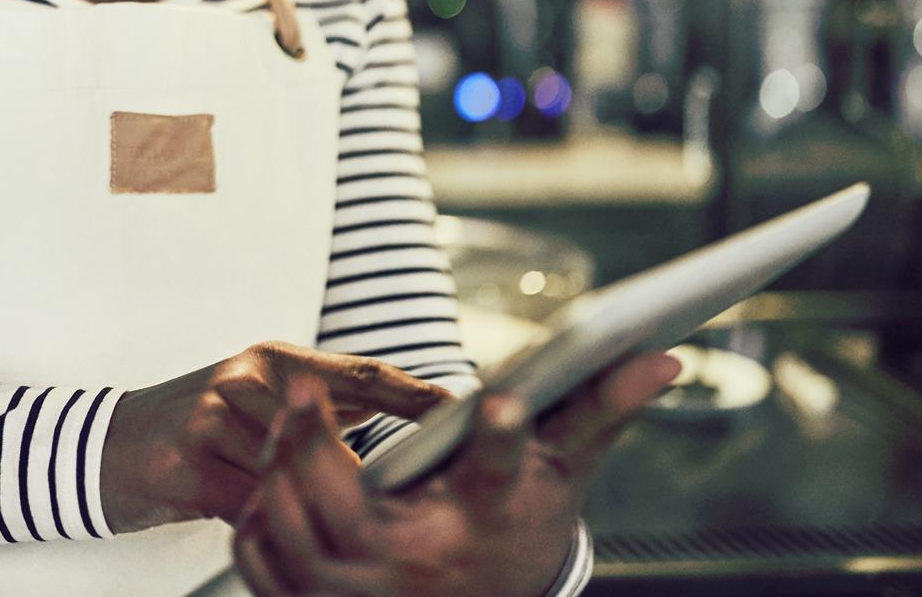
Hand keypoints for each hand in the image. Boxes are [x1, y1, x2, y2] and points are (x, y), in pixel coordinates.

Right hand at [100, 341, 449, 532]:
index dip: (413, 395)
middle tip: (409, 499)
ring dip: (311, 507)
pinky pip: (248, 502)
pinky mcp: (189, 458)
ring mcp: (214, 416)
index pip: (360, 373)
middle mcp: (247, 379)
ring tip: (339, 530)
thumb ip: (315, 411)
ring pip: (289, 474)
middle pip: (329, 433)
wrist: (107, 446)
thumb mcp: (257, 402)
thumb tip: (393, 426)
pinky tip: (280, 535)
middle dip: (365, 473)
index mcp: (273, 360)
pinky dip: (267, 523)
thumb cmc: (195, 428)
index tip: (461, 412)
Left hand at [232, 351, 680, 596]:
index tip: (505, 400)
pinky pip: (266, 566)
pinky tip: (269, 485)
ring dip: (278, 476)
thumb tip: (662, 354)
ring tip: (284, 427)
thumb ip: (599, 406)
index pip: (501, 477)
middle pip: (351, 510)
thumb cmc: (522, 522)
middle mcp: (425, 568)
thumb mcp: (564, 469)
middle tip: (301, 391)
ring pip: (295, 534)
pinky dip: (258, 524)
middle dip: (316, 446)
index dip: (506, 440)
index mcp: (489, 523)